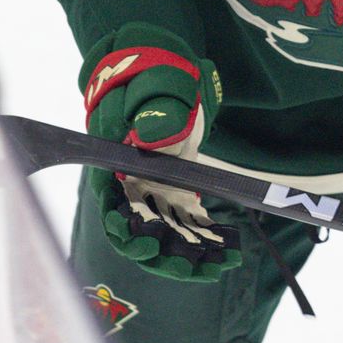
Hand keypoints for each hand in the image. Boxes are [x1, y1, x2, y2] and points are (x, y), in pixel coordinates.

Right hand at [79, 23, 239, 280]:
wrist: (167, 75)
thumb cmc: (152, 78)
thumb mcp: (152, 89)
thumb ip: (151, 112)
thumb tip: (148, 135)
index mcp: (116, 164)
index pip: (112, 208)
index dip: (125, 234)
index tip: (146, 246)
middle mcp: (131, 185)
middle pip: (139, 232)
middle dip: (161, 255)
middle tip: (188, 267)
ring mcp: (155, 192)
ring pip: (167, 234)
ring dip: (187, 256)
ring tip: (218, 267)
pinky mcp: (177, 194)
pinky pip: (190, 225)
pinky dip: (207, 241)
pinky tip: (230, 254)